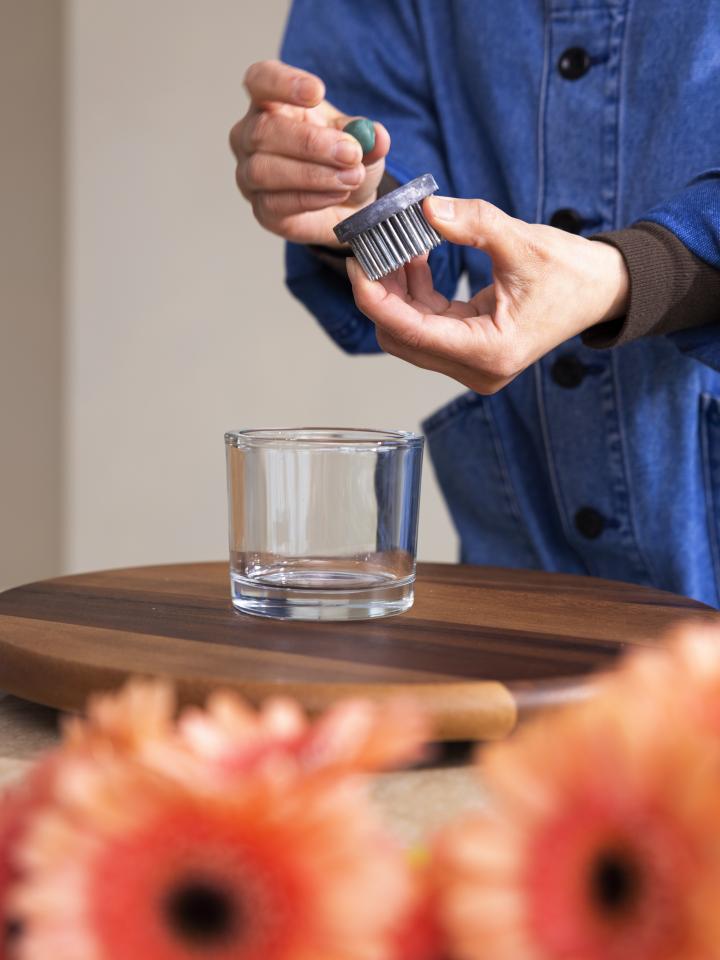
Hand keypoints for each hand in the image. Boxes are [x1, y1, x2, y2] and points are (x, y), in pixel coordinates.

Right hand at [230, 60, 389, 245]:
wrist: (347, 205)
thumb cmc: (344, 162)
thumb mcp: (363, 143)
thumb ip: (368, 137)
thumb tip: (377, 136)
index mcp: (271, 103)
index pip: (260, 80)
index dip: (282, 84)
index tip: (317, 93)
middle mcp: (251, 136)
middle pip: (263, 130)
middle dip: (310, 142)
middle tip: (350, 152)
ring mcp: (250, 175)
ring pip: (265, 169)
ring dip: (313, 174)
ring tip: (351, 177)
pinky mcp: (262, 210)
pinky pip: (276, 203)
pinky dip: (312, 198)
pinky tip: (337, 194)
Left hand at [347, 197, 629, 393]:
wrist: (601, 290)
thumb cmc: (571, 272)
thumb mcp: (522, 241)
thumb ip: (472, 223)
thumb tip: (426, 208)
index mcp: (490, 352)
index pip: (412, 332)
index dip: (375, 299)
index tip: (355, 265)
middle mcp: (477, 369)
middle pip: (403, 339)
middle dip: (381, 295)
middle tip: (367, 250)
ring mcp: (473, 363)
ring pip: (411, 333)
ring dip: (397, 292)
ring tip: (394, 246)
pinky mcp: (470, 350)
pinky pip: (427, 326)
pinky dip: (415, 294)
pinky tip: (415, 258)